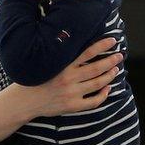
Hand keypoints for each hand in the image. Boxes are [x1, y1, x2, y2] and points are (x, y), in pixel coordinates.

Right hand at [0, 37, 122, 139]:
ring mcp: (71, 93)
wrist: (24, 101)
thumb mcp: (46, 62)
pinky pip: (93, 101)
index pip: (87, 52)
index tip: (113, 40)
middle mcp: (68, 78)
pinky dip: (103, 95)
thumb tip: (76, 37)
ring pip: (98, 83)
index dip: (102, 45)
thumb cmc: (36, 78)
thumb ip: (61, 54)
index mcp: (63, 65)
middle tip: (120, 55)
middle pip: (97, 68)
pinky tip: (108, 88)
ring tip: (116, 69)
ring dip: (110, 75)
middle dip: (111, 61)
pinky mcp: (72, 106)